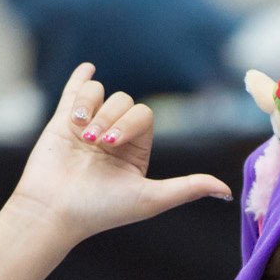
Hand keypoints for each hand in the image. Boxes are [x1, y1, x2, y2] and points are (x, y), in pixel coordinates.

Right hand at [6, 63, 230, 243]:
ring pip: (99, 93)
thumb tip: (226, 192)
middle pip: (123, 101)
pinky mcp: (61, 122)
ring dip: (90, 105)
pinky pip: (75, 91)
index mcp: (135, 152)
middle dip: (110, 117)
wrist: (54, 210)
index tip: (111, 145)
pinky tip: (88, 69)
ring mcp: (86, 127)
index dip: (130, 122)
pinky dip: (81, 80)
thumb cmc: (102, 209)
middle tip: (95, 143)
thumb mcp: (151, 198)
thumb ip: (187, 188)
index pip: (143, 115)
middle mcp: (113, 137)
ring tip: (79, 130)